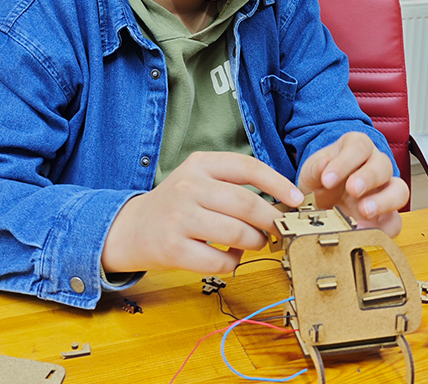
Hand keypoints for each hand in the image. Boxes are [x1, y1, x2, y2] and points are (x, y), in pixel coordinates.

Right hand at [101, 152, 304, 274]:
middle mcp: (188, 187)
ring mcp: (179, 218)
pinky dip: (234, 262)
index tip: (295, 199)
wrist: (131, 229)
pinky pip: (221, 261)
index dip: (278, 183)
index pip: (248, 168)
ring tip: (255, 242)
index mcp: (199, 164)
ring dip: (255, 242)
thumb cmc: (177, 205)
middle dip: (271, 220)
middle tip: (278, 229)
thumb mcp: (199, 179)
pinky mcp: (173, 249)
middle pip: (247, 204)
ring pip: (237, 234)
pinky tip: (230, 256)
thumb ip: (234, 184)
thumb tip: (282, 200)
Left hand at [297, 132, 408, 235]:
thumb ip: (316, 168)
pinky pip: (395, 222)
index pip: (359, 146)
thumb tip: (324, 164)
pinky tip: (362, 229)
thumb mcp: (311, 171)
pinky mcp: (386, 216)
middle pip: (383, 165)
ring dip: (384, 201)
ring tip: (364, 211)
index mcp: (357, 148)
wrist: (320, 202)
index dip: (345, 161)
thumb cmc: (321, 180)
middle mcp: (376, 165)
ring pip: (399, 191)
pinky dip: (382, 228)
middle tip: (352, 190)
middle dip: (368, 178)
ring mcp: (385, 191)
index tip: (327, 178)